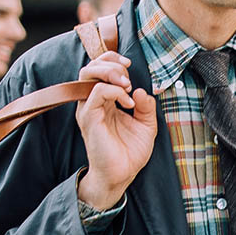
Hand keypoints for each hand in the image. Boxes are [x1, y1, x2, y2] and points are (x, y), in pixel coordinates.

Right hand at [76, 52, 156, 210]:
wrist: (122, 174)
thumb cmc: (130, 153)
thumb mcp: (146, 125)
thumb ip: (146, 106)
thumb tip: (142, 90)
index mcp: (104, 101)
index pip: (99, 68)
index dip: (113, 60)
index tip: (130, 65)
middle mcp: (92, 102)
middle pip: (90, 66)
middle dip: (111, 63)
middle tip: (128, 76)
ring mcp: (88, 109)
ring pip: (88, 74)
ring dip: (111, 72)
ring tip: (127, 85)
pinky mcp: (89, 117)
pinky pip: (98, 92)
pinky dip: (115, 91)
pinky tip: (128, 103)